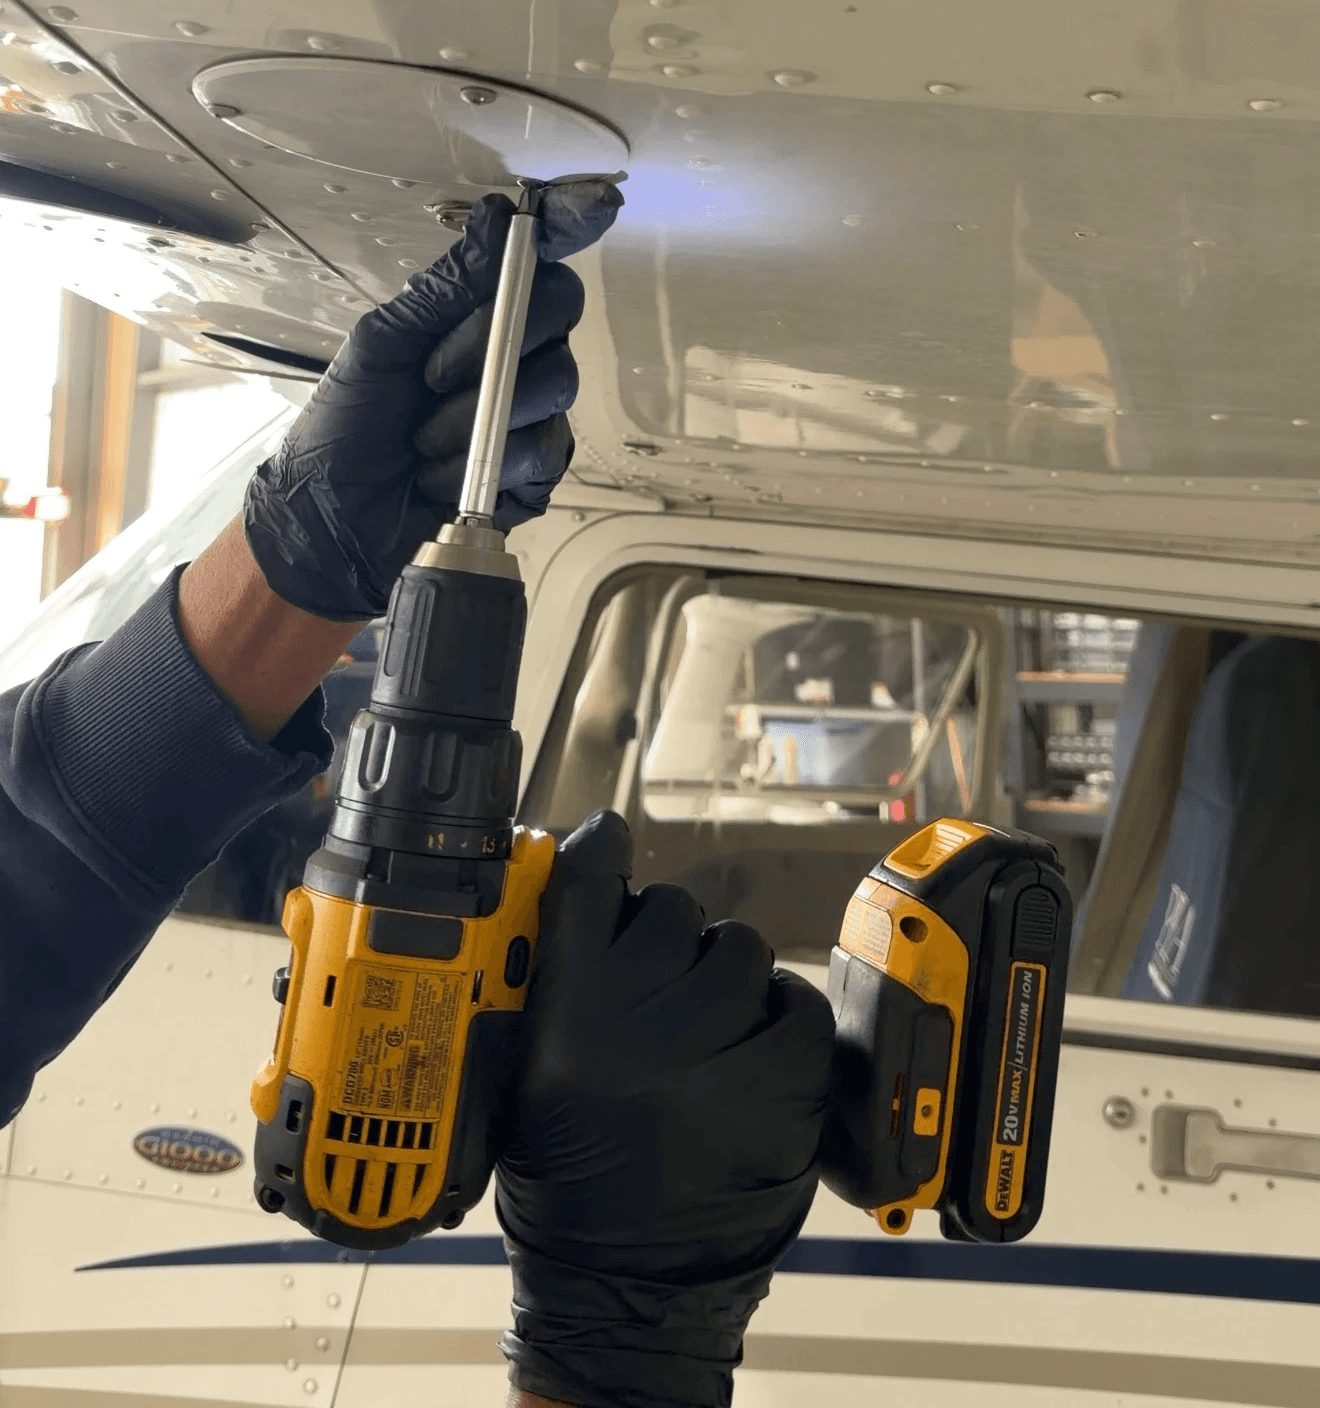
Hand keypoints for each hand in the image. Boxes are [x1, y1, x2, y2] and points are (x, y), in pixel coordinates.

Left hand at [243, 179, 623, 620]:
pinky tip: (445, 475)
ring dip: (479, 413)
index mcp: (472, 314)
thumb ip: (446, 287)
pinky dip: (490, 463)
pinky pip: (545, 450)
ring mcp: (528, 415)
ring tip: (425, 439)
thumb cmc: (345, 430)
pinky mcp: (535, 474)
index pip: (537, 258)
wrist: (332, 521)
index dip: (569, 226)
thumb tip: (501, 218)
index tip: (590, 208)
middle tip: (433, 375)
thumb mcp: (381, 343)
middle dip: (498, 338)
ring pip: (555, 383)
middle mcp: (511, 355)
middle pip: (561, 311)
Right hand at [496, 812, 834, 1407]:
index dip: (599, 849)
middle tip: (660, 986)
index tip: (607, 843)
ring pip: (739, 948)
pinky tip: (754, 1049)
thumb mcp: (523, 1074)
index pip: (585, 884)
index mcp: (561, 1021)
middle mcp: (635, 1031)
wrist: (624, 1289)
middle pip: (670, 908)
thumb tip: (587, 887)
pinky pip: (797, 1005)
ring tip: (709, 1030)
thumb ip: (552, 979)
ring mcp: (715, 1057)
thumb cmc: (567, 1180)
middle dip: (667, 937)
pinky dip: (782, 1017)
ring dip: (726, 976)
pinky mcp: (785, 1088)